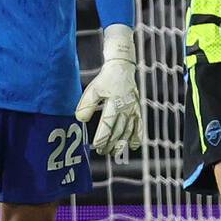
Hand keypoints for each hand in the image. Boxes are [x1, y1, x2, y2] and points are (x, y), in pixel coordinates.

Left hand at [75, 24, 141, 154]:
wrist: (122, 68)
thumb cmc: (106, 79)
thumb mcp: (93, 90)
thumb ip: (86, 105)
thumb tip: (80, 120)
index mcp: (114, 103)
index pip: (108, 124)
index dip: (103, 136)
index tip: (97, 145)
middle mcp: (125, 108)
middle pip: (118, 130)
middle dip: (110, 143)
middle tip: (103, 152)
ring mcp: (133, 110)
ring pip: (128, 130)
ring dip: (121, 143)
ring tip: (114, 153)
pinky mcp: (137, 109)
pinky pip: (139, 126)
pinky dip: (137, 137)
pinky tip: (133, 146)